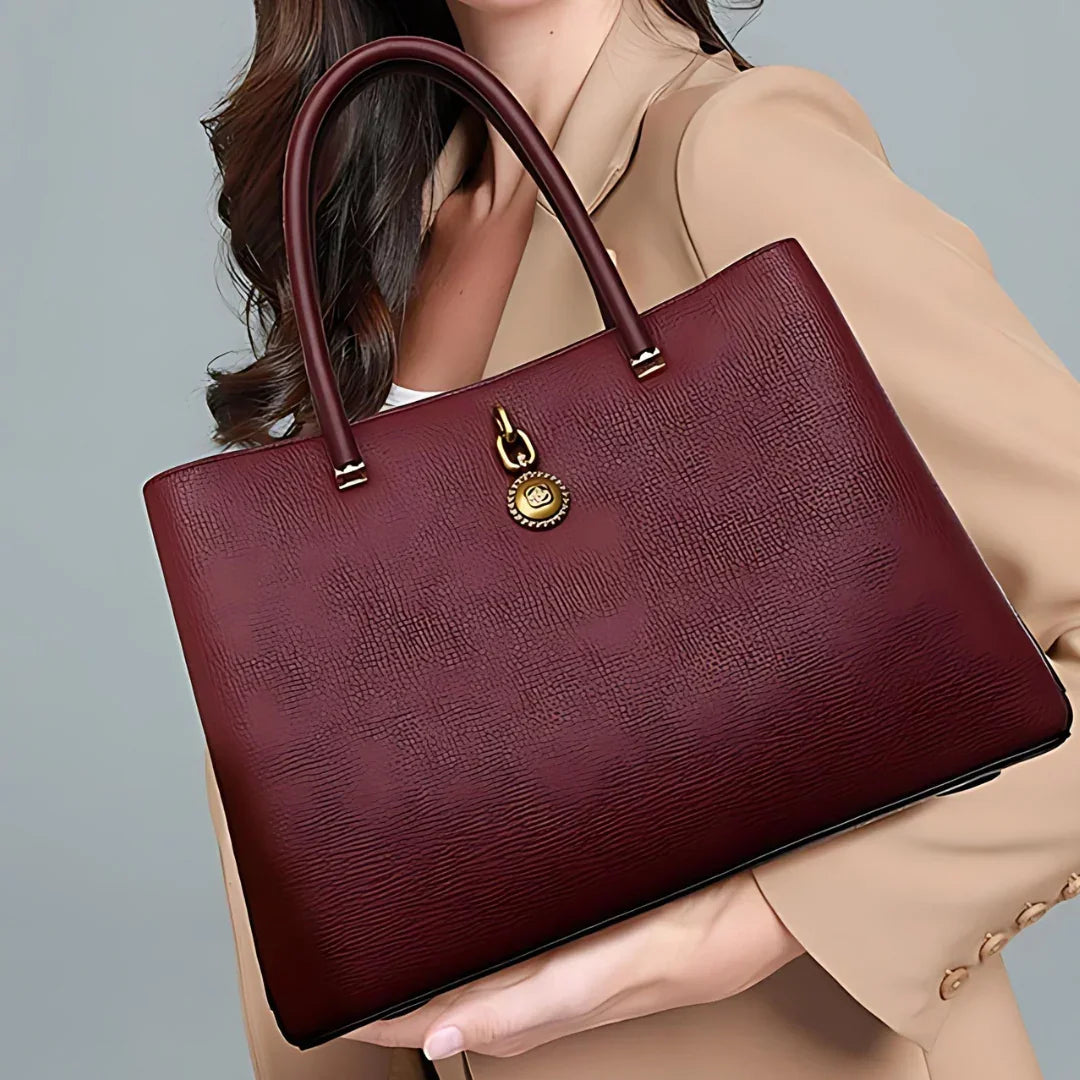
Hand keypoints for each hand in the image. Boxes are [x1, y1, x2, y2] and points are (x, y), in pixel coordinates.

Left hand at [345, 871, 802, 1059]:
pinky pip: (505, 924)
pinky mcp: (571, 916)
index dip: (377, 1013)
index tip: (325, 997)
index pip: (434, 1020)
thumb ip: (525, 1007)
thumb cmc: (689, 942)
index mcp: (532, 1004)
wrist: (751, 898)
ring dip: (428, 942)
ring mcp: (552, 947)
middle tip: (336, 940)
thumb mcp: (601, 977)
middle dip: (391, 970)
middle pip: (444, 987)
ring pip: (471, 954)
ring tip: (377, 913)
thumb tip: (444, 1041)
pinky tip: (455, 893)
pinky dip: (469, 918)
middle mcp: (534, 978)